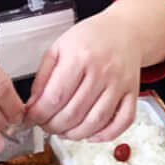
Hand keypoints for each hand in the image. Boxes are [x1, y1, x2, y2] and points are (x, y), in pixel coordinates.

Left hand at [24, 14, 139, 141]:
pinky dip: (106, 134)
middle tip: (46, 124)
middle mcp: (103, 71)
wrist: (124, 30)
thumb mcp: (59, 48)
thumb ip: (43, 77)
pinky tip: (91, 132)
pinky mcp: (133, 92)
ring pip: (96, 122)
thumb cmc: (91, 38)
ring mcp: (120, 83)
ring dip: (75, 134)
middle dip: (53, 126)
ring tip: (64, 130)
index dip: (38, 115)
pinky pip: (123, 121)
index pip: (55, 98)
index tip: (31, 118)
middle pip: (73, 114)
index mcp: (81, 57)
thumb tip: (33, 107)